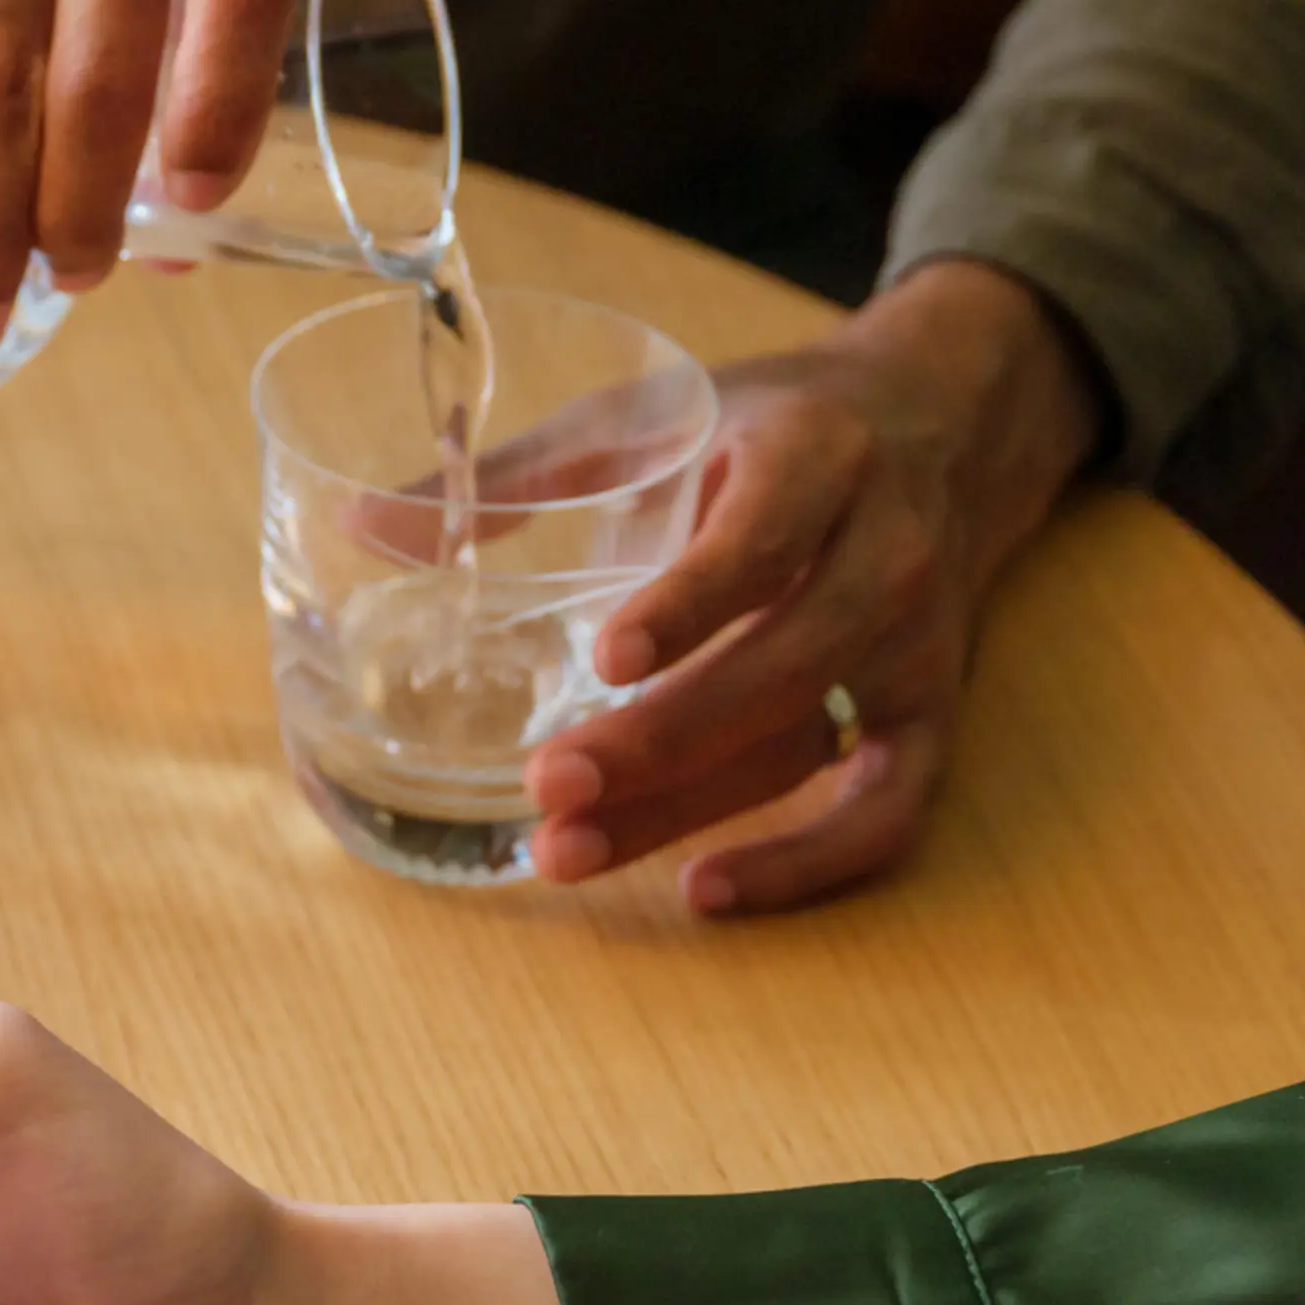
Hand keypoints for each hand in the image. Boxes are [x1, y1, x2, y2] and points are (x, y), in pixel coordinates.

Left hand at [525, 259, 1101, 916]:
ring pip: (807, 744)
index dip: (688, 603)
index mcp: (817, 458)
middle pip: (779, 664)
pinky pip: (885, 813)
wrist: (937, 430)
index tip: (603, 658)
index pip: (762, 538)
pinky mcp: (928, 717)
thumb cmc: (769, 428)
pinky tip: (705, 892)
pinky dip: (806, 866)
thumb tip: (367, 524)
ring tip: (566, 850)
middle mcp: (888, 552)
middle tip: (544, 784)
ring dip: (689, 811)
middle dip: (658, 739)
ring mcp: (917, 646)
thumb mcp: (659, 412)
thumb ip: (523, 471)